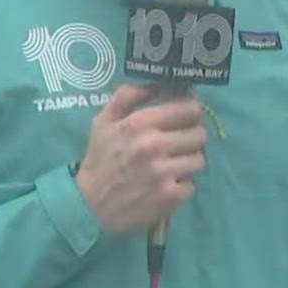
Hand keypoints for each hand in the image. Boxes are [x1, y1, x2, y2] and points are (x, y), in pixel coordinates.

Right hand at [72, 84, 207, 234]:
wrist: (89, 206)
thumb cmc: (99, 160)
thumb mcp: (103, 122)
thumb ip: (126, 97)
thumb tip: (155, 82)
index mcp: (139, 123)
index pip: (188, 108)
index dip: (191, 111)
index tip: (186, 117)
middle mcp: (154, 145)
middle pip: (199, 134)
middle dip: (191, 137)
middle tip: (179, 143)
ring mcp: (163, 172)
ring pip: (199, 159)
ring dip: (188, 162)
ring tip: (173, 164)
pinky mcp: (169, 196)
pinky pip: (192, 185)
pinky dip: (182, 185)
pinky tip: (167, 184)